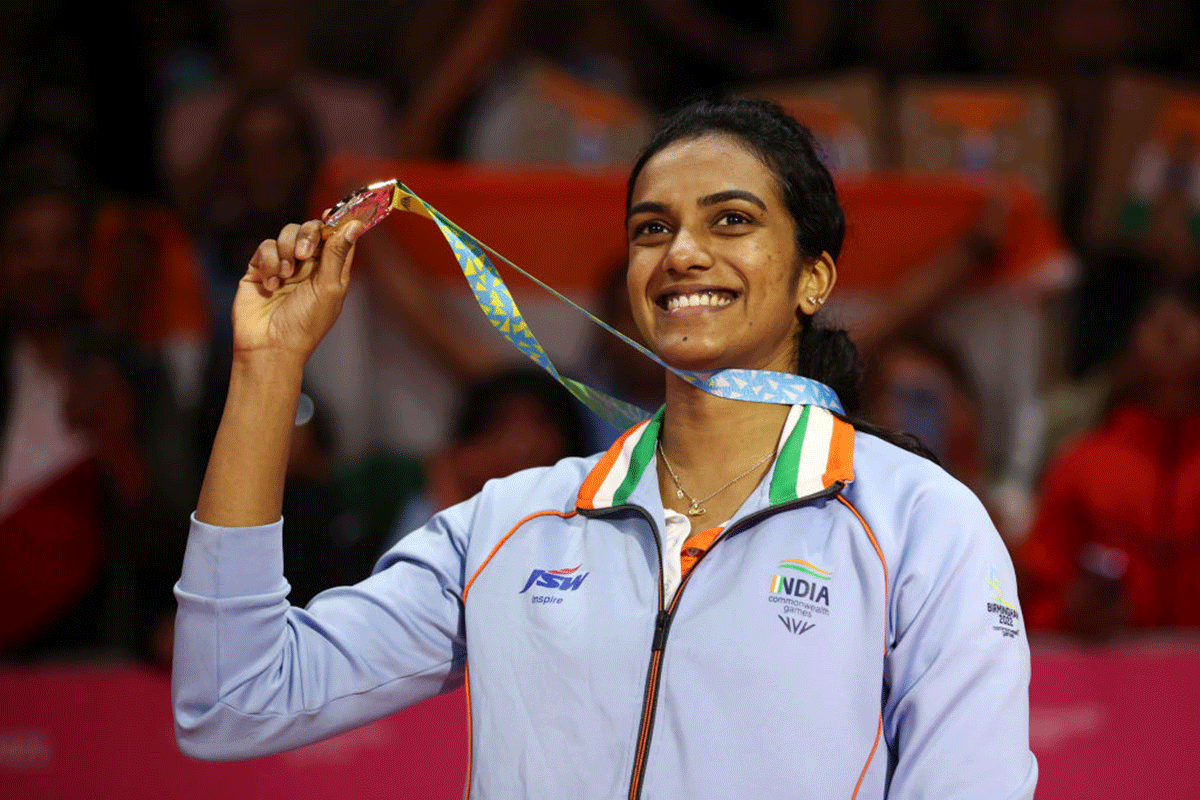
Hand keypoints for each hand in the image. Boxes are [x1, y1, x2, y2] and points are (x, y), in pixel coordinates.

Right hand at [235, 218, 363, 364]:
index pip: (338, 238)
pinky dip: (269, 262)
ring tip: (286, 274)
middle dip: (307, 235)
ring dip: (287, 249)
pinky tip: (271, 284)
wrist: (269, 346)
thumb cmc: (305, 324)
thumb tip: (353, 224)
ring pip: (287, 234)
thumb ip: (337, 254)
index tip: (333, 214)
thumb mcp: (328, 288)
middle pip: (311, 230)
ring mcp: (284, 266)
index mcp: (331, 272)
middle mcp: (309, 267)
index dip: (338, 223)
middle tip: (303, 254)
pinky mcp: (260, 269)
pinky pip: (266, 247)